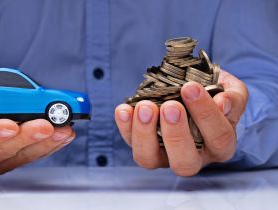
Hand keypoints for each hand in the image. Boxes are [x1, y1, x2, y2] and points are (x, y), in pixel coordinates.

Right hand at [0, 65, 74, 173]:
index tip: (10, 125)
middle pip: (1, 152)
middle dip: (26, 138)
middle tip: (45, 124)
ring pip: (21, 156)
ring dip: (44, 143)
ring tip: (62, 129)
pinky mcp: (15, 157)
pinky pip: (33, 155)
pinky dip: (51, 145)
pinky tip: (63, 133)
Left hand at [115, 70, 247, 175]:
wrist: (191, 90)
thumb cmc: (213, 93)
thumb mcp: (230, 89)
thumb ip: (233, 97)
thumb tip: (223, 104)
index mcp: (220, 145)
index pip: (218, 137)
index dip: (205, 114)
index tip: (191, 88)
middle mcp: (192, 156)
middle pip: (184, 161)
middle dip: (175, 134)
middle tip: (171, 106)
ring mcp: (164, 155)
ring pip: (150, 159)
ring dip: (144, 133)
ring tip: (145, 107)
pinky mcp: (143, 145)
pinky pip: (130, 143)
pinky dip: (124, 126)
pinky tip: (124, 109)